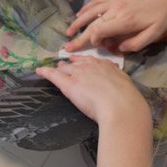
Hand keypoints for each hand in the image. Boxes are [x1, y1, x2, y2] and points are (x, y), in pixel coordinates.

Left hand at [35, 56, 149, 125]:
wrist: (121, 105)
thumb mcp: (125, 84)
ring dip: (60, 68)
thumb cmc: (126, 99)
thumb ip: (119, 81)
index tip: (81, 62)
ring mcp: (79, 74)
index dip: (84, 62)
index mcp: (106, 66)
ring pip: (66, 69)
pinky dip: (46, 73)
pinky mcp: (69, 85)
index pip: (92, 61)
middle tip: (65, 64)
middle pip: (77, 64)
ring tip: (55, 68)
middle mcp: (92, 66)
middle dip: (70, 64)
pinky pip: (55, 76)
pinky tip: (40, 71)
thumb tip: (120, 85)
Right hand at [64, 0, 166, 52]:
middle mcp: (116, 9)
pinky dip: (86, 8)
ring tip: (68, 31)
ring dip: (78, 21)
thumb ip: (136, 43)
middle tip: (66, 47)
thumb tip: (119, 48)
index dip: (93, 41)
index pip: (99, 31)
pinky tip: (80, 13)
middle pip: (92, 23)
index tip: (97, 46)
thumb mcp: (155, 33)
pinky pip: (97, 1)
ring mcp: (115, 0)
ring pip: (90, 11)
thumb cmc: (165, 12)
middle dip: (78, 36)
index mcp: (125, 21)